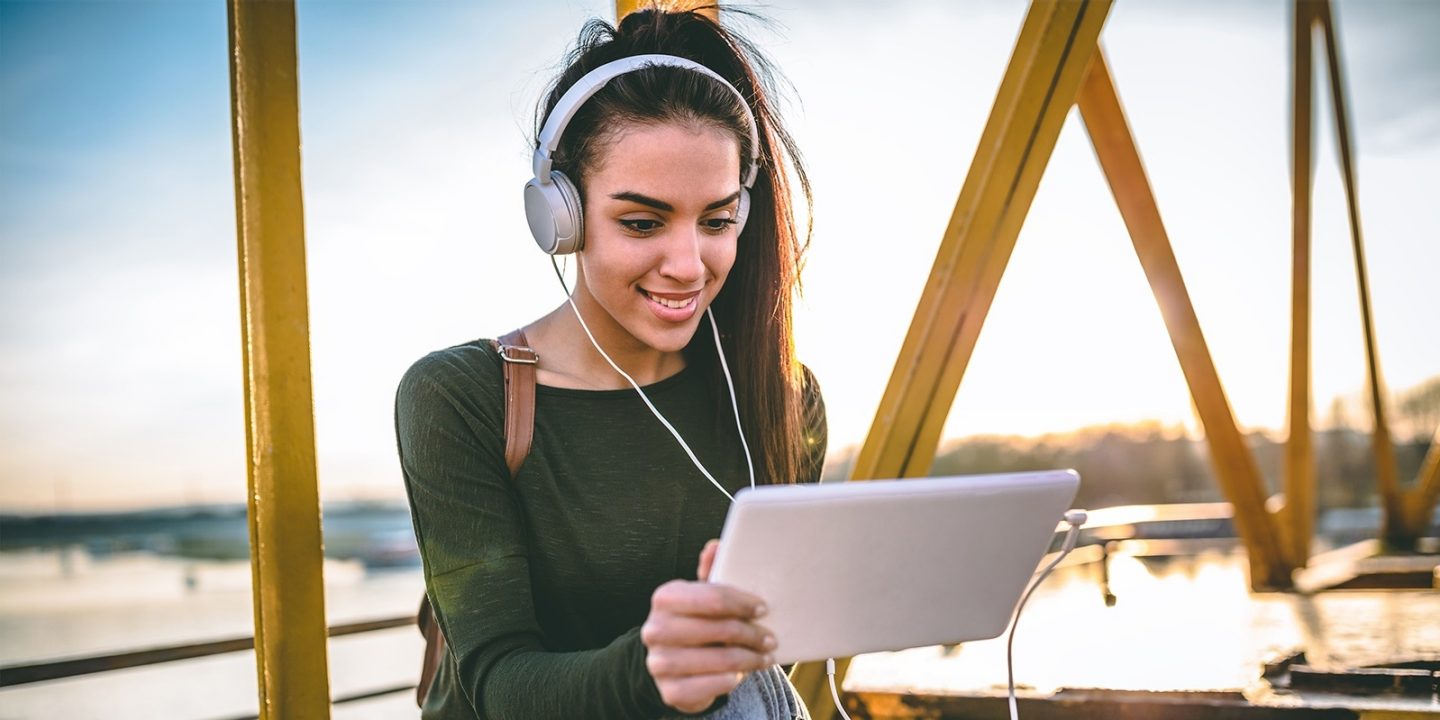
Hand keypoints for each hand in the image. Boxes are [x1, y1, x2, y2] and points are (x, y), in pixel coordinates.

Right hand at [642, 540, 776, 714]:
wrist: (671, 667)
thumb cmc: (694, 624)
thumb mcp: (700, 597)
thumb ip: (710, 573)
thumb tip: (716, 546)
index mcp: (665, 598)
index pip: (713, 597)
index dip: (743, 603)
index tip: (763, 609)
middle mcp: (655, 629)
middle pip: (720, 629)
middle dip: (751, 634)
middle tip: (770, 638)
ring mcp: (659, 662)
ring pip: (718, 660)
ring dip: (749, 659)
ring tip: (764, 657)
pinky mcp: (669, 690)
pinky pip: (709, 687)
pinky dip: (730, 680)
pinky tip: (741, 675)